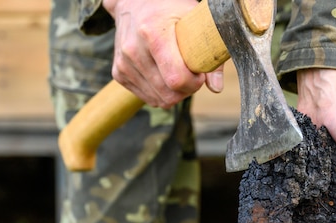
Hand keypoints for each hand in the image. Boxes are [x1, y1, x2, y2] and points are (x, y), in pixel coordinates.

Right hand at [103, 0, 223, 107]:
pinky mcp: (119, 73)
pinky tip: (164, 74)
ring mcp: (124, 63)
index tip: (199, 73)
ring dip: (174, 92)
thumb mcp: (194, 22)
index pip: (176, 79)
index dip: (194, 83)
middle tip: (191, 75)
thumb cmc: (170, 11)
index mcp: (152, 33)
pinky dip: (161, 92)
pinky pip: (148, 98)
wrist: (134, 3)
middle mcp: (133, 49)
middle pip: (168, 94)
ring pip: (159, 100)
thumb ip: (209, 55)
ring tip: (177, 71)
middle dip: (186, 90)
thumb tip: (216, 88)